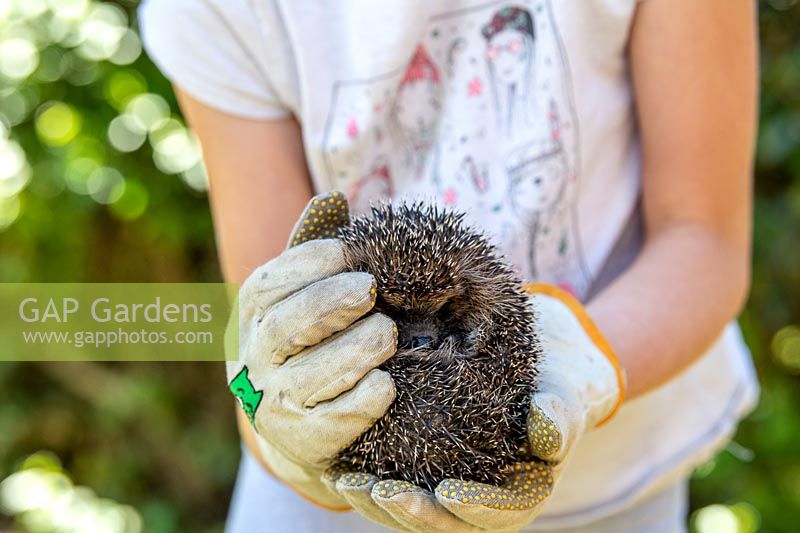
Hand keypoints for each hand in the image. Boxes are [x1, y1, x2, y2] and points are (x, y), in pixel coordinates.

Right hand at [226, 191, 397, 507]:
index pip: (272, 282)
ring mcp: (275, 404)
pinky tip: (386, 383)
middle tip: (371, 291)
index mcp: (253, 313)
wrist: (300, 424)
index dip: (313, 263)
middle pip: (287, 326)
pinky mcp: (304, 442)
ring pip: (313, 375)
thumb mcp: (303, 294)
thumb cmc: (311, 342)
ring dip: (358, 350)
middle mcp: (254, 359)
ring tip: (386, 335)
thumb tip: (332, 197)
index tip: (351, 252)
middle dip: (332, 302)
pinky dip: (366, 399)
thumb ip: (314, 250)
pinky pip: (338, 420)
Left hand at [324, 283, 624, 530]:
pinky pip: (395, 481)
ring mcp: (448, 487)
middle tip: (378, 490)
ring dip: (377, 501)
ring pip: (411, 508)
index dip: (474, 508)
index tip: (447, 492)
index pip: (498, 513)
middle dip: (410, 511)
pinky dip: (368, 477)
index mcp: (519, 494)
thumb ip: (558, 416)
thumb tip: (547, 434)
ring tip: (346, 480)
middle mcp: (481, 499)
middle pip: (445, 521)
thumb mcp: (563, 395)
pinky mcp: (423, 468)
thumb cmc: (553, 385)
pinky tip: (338, 462)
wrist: (534, 370)